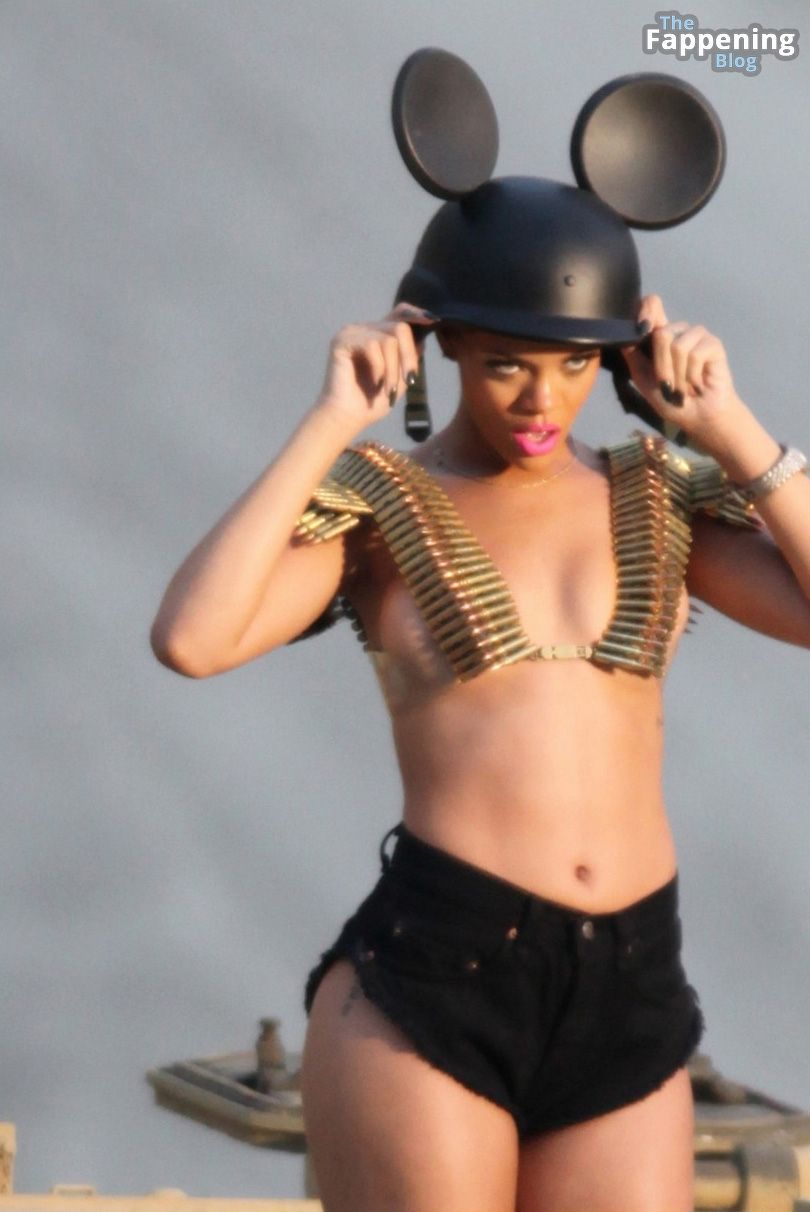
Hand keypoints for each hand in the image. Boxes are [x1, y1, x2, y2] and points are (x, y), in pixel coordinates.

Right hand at [315, 303, 436, 435]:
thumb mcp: (400, 380)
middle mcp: (365, 329)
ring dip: (393, 369)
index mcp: (379, 334)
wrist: (348, 418)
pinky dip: (379, 367)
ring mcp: (353, 332)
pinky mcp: (343, 340)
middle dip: (409, 356)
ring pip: (388, 339)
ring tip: (388, 389)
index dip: (417, 314)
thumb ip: (410, 359)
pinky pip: (372, 344)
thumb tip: (422, 340)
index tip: (433, 321)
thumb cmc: (372, 402)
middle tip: (410, 381)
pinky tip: (375, 381)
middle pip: (400, 326)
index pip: (400, 313)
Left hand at [620, 294, 747, 448]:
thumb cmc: (670, 399)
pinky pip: (696, 354)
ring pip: (677, 345)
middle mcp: (678, 331)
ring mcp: (696, 335)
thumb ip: (633, 355)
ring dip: (677, 375)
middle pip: (661, 332)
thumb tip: (624, 335)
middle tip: (668, 386)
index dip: (645, 309)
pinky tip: (697, 384)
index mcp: (659, 335)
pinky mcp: (713, 344)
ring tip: (683, 387)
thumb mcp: (643, 378)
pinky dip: (692, 376)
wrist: (697, 417)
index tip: (642, 327)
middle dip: (661, 367)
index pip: (651, 305)